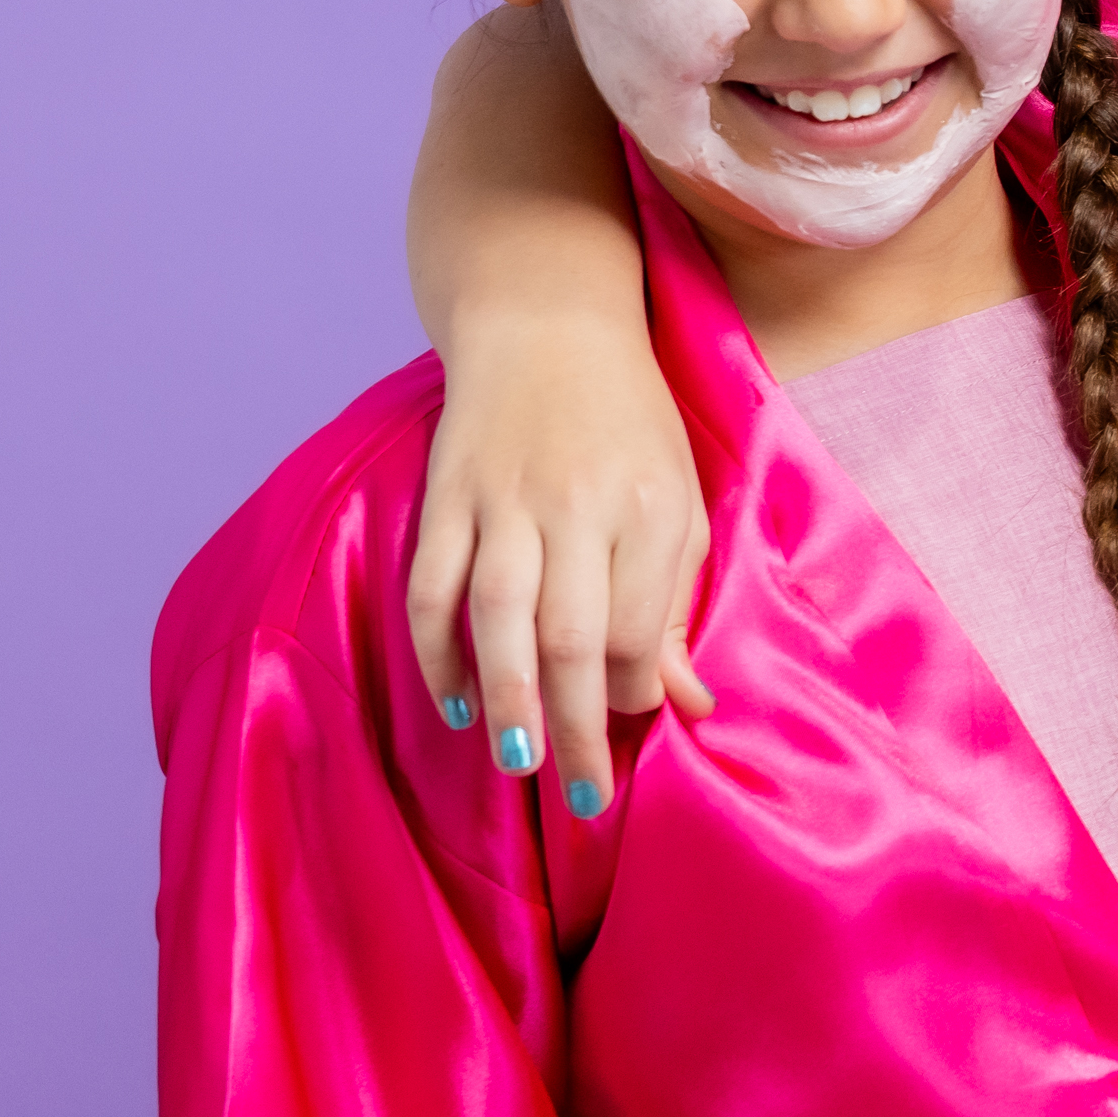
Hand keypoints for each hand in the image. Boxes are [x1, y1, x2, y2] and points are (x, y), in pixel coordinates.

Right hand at [403, 305, 709, 820]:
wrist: (548, 321)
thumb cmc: (629, 421)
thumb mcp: (678, 500)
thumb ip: (674, 602)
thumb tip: (685, 705)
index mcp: (648, 506)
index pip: (638, 625)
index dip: (633, 691)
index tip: (631, 730)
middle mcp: (577, 504)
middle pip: (571, 634)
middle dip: (576, 724)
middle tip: (578, 795)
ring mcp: (503, 499)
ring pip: (496, 615)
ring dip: (505, 697)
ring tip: (516, 763)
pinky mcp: (448, 494)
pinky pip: (431, 586)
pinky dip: (436, 649)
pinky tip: (455, 701)